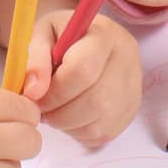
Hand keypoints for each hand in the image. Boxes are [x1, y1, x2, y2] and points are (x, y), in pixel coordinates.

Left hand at [21, 11, 141, 145]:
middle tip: (42, 109)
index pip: (83, 70)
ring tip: (54, 111)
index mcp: (103, 33)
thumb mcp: (40, 34)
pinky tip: (70, 116)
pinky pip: (105, 133)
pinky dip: (80, 132)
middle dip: (60, 113)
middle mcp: (126, 58)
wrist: (86, 38)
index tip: (34, 96)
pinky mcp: (132, 108)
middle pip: (95, 101)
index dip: (54, 92)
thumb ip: (34, 60)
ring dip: (68, 125)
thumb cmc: (60, 36)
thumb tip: (33, 92)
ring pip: (100, 122)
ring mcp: (133, 86)